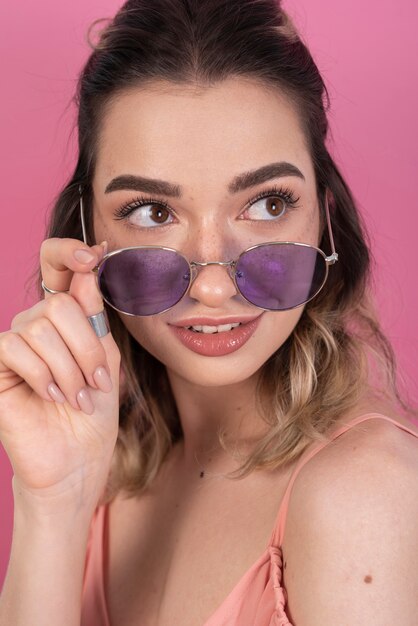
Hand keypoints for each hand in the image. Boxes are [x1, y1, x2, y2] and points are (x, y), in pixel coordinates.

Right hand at [0, 237, 120, 512]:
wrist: (76, 459)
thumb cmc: (93, 412)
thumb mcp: (105, 359)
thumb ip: (95, 317)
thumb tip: (88, 268)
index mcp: (65, 319)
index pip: (56, 267)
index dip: (69, 251)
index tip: (95, 254)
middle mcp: (36, 325)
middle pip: (59, 303)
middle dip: (87, 346)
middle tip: (96, 381)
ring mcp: (13, 344)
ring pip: (40, 326)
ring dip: (69, 367)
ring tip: (79, 397)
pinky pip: (14, 346)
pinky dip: (42, 373)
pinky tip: (53, 395)